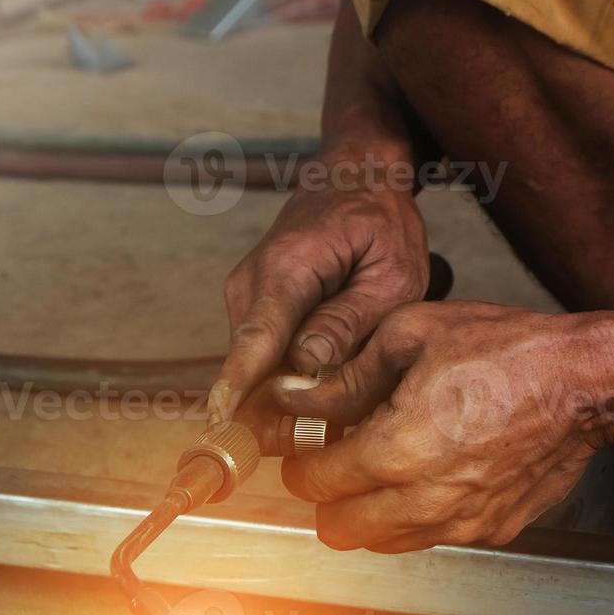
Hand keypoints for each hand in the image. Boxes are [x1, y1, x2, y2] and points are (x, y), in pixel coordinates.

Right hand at [210, 165, 428, 423]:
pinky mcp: (250, 308)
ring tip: (337, 398)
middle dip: (280, 407)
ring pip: (259, 364)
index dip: (238, 384)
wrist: (353, 179)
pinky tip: (325, 375)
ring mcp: (244, 296)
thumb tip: (309, 363)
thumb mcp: (393, 273)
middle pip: (255, 363)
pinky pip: (264, 354)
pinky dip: (289, 373)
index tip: (219, 420)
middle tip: (321, 435)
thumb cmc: (381, 224)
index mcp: (288, 268)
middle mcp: (251, 283)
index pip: (257, 337)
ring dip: (290, 389)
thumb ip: (352, 320)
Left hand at [272, 302, 608, 551]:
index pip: (318, 482)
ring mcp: (462, 522)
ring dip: (369, 514)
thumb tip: (301, 396)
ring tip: (381, 470)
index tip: (304, 451)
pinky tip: (427, 475)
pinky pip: (432, 537)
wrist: (585, 381)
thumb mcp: (410, 335)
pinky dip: (417, 515)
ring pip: (384, 543)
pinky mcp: (492, 529)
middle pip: (340, 529)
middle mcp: (427, 499)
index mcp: (398, 450)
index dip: (300, 466)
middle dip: (327, 499)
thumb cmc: (510, 352)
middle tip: (334, 466)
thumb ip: (347, 376)